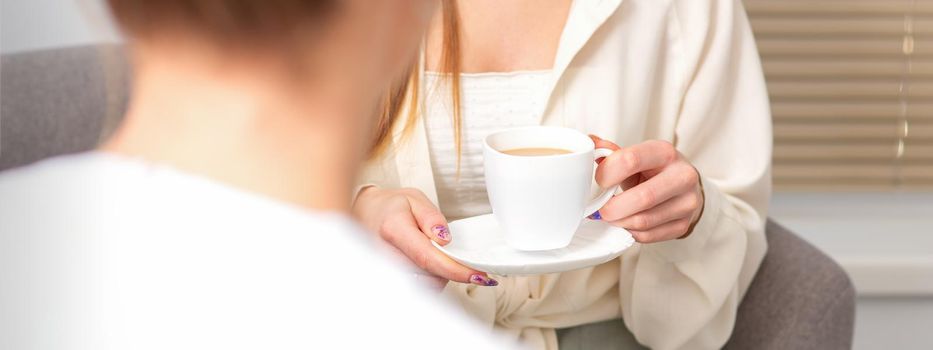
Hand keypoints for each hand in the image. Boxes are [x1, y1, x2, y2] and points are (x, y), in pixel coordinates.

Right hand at [352, 187, 497, 287]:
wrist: (361, 215)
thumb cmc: (389, 207)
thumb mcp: (414, 199)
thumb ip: (432, 217)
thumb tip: (444, 241)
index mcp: (393, 229)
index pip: (430, 258)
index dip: (457, 270)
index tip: (481, 276)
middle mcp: (384, 255)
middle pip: (429, 277)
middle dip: (449, 271)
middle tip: (456, 258)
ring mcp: (381, 272)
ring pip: (423, 288)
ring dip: (438, 277)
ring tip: (437, 258)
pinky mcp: (385, 281)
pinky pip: (415, 290)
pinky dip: (428, 282)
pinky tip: (428, 268)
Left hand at [590, 136, 704, 242]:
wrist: (683, 186)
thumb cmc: (653, 170)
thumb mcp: (635, 155)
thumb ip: (611, 152)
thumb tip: (589, 143)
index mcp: (665, 152)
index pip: (630, 160)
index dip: (607, 174)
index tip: (599, 182)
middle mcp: (683, 176)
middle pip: (642, 197)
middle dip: (613, 207)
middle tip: (600, 209)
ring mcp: (688, 202)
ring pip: (644, 221)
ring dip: (619, 222)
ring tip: (611, 216)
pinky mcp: (684, 224)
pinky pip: (648, 235)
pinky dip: (630, 232)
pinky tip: (626, 223)